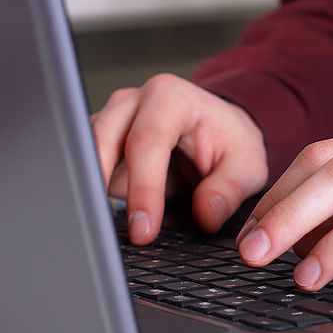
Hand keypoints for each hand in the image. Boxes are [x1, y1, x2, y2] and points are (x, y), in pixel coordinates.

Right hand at [92, 74, 267, 243]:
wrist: (221, 129)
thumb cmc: (231, 142)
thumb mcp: (246, 165)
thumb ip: (228, 190)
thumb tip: (206, 216)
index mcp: (170, 99)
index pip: (146, 142)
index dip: (142, 189)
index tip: (143, 229)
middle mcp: (134, 103)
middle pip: (102, 141)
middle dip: (102, 190)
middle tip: (115, 233)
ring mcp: (113, 119)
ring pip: (85, 151)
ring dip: (90, 189)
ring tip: (100, 228)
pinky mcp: (102, 140)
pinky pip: (85, 163)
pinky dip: (90, 190)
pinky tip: (98, 217)